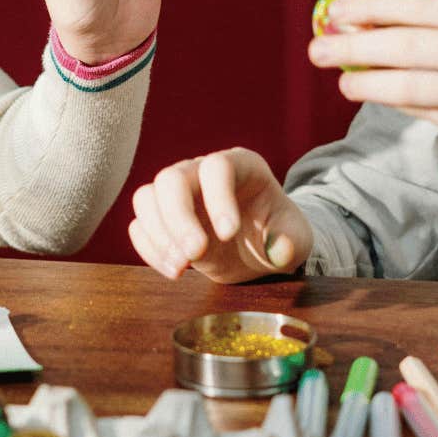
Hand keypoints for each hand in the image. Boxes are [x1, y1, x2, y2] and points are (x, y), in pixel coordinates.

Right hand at [128, 148, 311, 282]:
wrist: (259, 247)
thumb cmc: (278, 234)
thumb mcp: (297, 239)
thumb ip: (292, 243)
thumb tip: (278, 249)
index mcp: (240, 166)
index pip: (217, 167)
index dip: (218, 198)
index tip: (228, 234)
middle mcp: (202, 172)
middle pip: (172, 178)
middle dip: (178, 219)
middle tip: (194, 256)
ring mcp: (178, 194)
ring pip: (146, 198)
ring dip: (159, 236)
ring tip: (182, 267)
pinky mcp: (161, 218)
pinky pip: (140, 226)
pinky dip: (150, 249)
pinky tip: (175, 270)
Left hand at [308, 0, 437, 185]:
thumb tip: (384, 30)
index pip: (421, 4)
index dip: (372, 6)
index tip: (336, 10)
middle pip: (407, 40)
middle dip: (354, 42)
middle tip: (317, 45)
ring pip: (411, 79)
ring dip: (366, 78)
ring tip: (337, 77)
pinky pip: (429, 109)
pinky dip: (395, 101)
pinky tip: (370, 96)